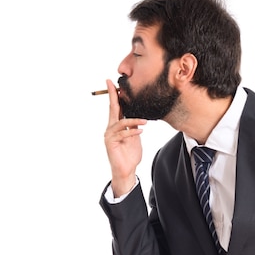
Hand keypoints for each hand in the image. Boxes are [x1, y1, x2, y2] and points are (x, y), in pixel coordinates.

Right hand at [103, 79, 146, 196]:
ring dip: (134, 120)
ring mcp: (109, 135)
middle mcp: (110, 128)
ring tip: (145, 121)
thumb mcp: (135, 137)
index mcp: (116, 126)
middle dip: (113, 96)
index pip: (115, 108)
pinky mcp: (111, 143)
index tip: (112, 83)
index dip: (114, 95)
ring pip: (121, 122)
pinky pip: (123, 134)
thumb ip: (134, 125)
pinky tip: (141, 130)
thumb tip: (139, 115)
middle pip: (112, 109)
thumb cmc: (130, 155)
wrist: (127, 170)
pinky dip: (132, 131)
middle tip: (112, 84)